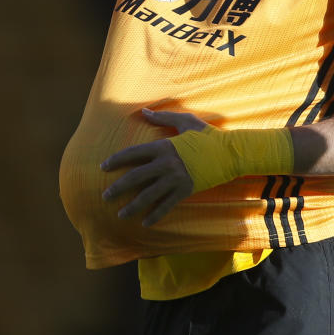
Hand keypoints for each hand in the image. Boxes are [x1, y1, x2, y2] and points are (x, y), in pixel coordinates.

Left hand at [100, 107, 208, 226]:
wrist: (230, 154)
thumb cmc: (207, 136)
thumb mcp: (186, 121)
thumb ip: (163, 118)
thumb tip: (144, 111)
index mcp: (163, 146)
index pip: (133, 153)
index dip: (117, 160)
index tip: (103, 167)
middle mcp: (167, 164)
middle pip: (136, 177)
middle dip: (118, 187)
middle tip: (105, 196)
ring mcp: (176, 179)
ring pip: (149, 195)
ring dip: (133, 206)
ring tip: (120, 214)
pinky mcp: (185, 191)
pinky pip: (167, 205)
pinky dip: (155, 215)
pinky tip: (145, 222)